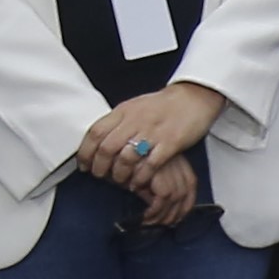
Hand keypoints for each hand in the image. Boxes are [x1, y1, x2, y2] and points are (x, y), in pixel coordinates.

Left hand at [77, 83, 224, 225]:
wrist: (194, 97)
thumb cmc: (164, 105)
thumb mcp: (135, 107)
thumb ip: (118, 121)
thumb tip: (99, 139)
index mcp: (124, 111)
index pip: (95, 132)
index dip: (85, 152)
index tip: (84, 165)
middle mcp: (135, 120)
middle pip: (107, 148)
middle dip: (100, 167)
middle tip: (100, 176)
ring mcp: (153, 132)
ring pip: (126, 158)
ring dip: (119, 174)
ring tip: (120, 181)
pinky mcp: (170, 143)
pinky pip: (150, 165)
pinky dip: (140, 177)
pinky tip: (138, 182)